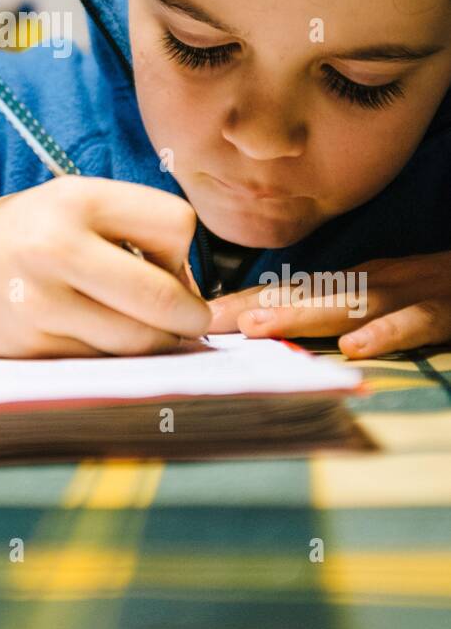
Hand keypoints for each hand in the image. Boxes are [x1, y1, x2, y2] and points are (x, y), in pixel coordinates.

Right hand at [0, 176, 210, 357]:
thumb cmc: (20, 235)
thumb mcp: (70, 204)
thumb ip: (134, 230)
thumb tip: (198, 295)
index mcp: (75, 198)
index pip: (176, 225)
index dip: (182, 249)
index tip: (165, 260)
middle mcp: (56, 247)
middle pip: (163, 297)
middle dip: (188, 315)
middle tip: (189, 319)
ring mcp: (42, 303)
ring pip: (139, 339)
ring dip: (153, 339)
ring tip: (132, 320)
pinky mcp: (34, 348)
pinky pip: (105, 360)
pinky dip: (114, 354)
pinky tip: (93, 332)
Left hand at [207, 252, 450, 358]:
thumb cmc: (437, 290)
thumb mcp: (382, 297)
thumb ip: (337, 308)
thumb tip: (275, 325)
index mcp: (355, 281)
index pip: (291, 291)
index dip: (246, 301)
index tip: (201, 314)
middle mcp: (373, 282)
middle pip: (306, 294)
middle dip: (255, 306)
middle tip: (210, 319)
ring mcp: (407, 293)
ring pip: (348, 303)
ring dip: (300, 314)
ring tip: (258, 327)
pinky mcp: (443, 311)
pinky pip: (413, 322)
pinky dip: (385, 332)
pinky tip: (355, 346)